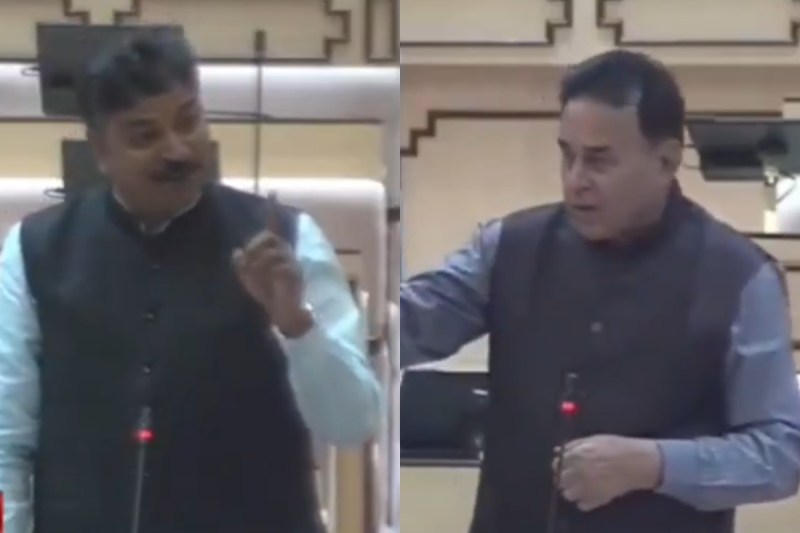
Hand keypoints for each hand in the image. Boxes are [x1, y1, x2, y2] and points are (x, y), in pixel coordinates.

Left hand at [232, 193, 312, 336]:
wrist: (284, 316)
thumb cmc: (268, 298)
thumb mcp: (250, 280)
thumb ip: (243, 265)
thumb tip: (236, 251)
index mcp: (277, 252)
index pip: (274, 228)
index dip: (273, 211)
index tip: (273, 191)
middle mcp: (286, 253)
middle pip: (267, 238)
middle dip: (255, 249)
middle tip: (248, 267)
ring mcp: (291, 262)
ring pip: (269, 250)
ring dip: (257, 263)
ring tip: (255, 279)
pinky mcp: (292, 272)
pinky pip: (276, 264)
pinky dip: (266, 271)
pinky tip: (264, 279)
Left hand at [554, 435, 661, 511]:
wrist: (638, 462)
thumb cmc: (617, 447)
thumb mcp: (594, 439)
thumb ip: (574, 444)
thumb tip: (557, 450)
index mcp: (578, 455)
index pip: (557, 463)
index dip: (559, 465)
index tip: (563, 466)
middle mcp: (579, 471)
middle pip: (560, 480)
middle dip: (563, 478)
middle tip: (571, 477)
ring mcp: (588, 487)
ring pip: (568, 494)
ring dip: (571, 491)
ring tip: (580, 487)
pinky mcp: (598, 499)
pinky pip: (582, 505)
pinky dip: (584, 502)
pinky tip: (590, 495)